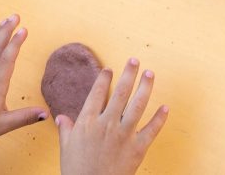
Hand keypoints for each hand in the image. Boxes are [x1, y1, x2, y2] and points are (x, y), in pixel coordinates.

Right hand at [57, 58, 168, 174]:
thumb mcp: (66, 148)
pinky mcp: (137, 148)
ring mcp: (124, 135)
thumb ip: (66, 129)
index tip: (109, 69)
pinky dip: (160, 118)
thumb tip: (60, 117)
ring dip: (145, 87)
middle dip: (128, 74)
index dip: (104, 79)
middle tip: (134, 60)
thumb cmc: (77, 171)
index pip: (97, 94)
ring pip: (137, 105)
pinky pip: (152, 130)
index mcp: (88, 122)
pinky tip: (165, 107)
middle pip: (120, 93)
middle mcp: (107, 124)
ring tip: (150, 74)